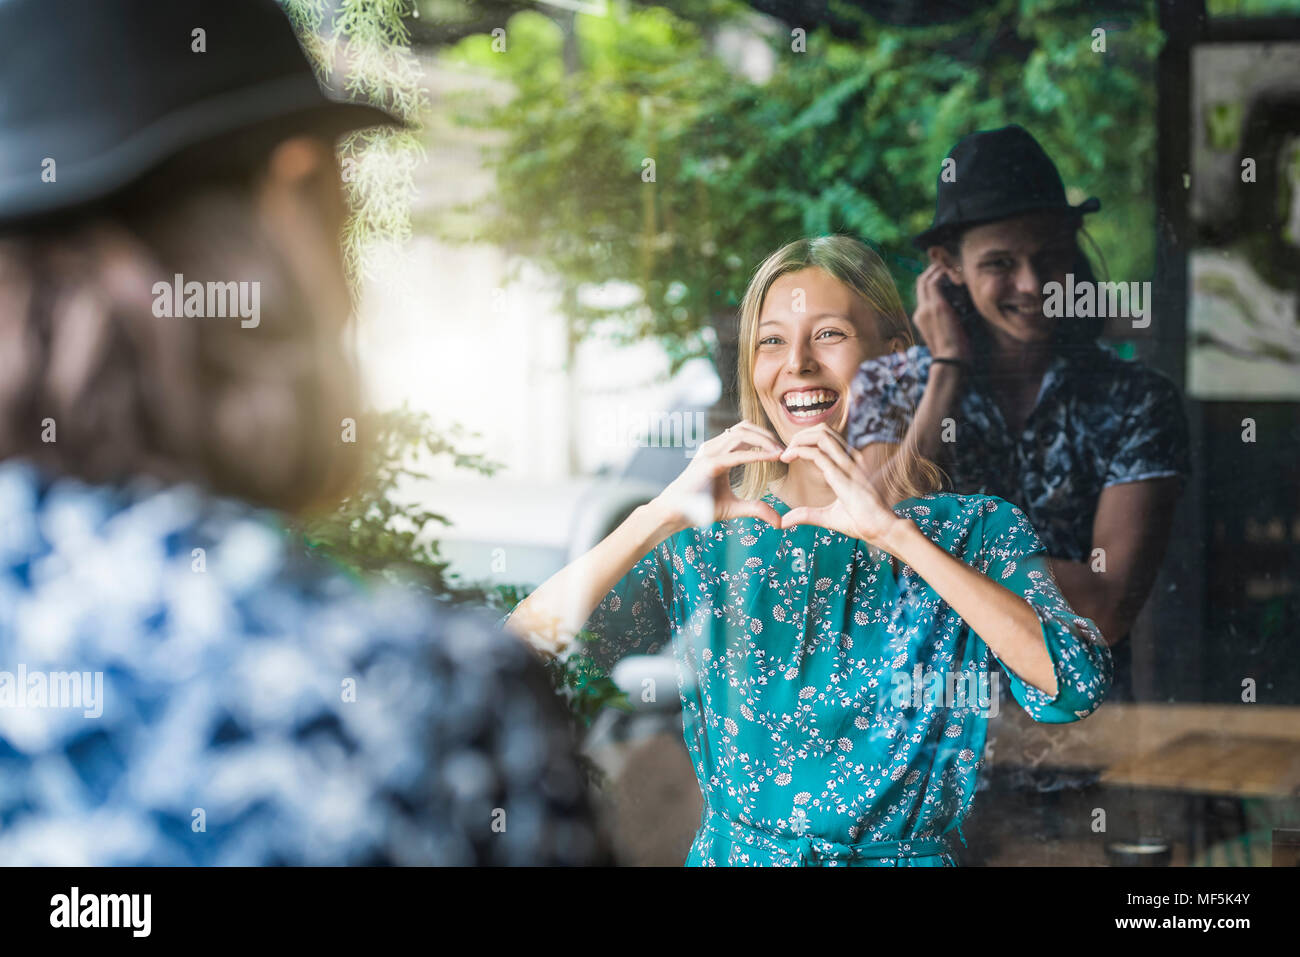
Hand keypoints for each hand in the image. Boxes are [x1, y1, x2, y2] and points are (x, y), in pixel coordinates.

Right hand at [652, 421, 783, 530]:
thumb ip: (756, 509)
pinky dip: (756, 454)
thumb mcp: (735, 507)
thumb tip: (779, 522)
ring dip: (764, 440)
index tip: (782, 450)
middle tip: (785, 448)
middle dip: (768, 435)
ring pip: (741, 434)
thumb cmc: (700, 507)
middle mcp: (713, 447)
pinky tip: (771, 458)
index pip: (744, 433)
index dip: (765, 437)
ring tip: (780, 452)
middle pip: (745, 427)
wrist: (675, 513)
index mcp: (718, 452)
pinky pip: (737, 454)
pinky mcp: (708, 464)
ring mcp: (709, 453)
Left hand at [777, 424, 907, 550]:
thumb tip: (783, 521)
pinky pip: (817, 454)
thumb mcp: (828, 516)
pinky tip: (786, 458)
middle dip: (800, 435)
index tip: (789, 454)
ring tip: (785, 454)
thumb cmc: (861, 522)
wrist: (882, 529)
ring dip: (798, 440)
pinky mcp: (842, 474)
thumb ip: (806, 514)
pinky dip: (798, 451)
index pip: (827, 438)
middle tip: (785, 452)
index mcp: (850, 463)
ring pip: (820, 435)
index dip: (806, 440)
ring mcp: (848, 464)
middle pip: (823, 430)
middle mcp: (850, 458)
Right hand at [913, 261, 970, 361]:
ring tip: (954, 268)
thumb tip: (959, 315)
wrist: (951, 361)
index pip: (923, 293)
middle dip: (934, 271)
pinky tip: (957, 274)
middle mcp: (920, 311)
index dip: (933, 281)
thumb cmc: (954, 352)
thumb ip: (948, 322)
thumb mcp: (948, 335)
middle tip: (949, 266)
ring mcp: (926, 308)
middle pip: (921, 282)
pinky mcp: (936, 306)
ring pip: (926, 278)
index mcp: (921, 318)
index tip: (946, 275)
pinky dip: (945, 274)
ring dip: (940, 270)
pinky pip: (935, 281)